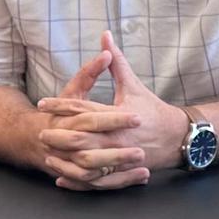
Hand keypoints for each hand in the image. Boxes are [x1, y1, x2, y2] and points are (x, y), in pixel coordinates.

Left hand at [37, 31, 188, 188]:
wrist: (177, 136)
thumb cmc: (153, 109)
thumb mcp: (133, 85)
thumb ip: (117, 62)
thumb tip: (105, 37)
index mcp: (119, 115)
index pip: (84, 109)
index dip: (61, 105)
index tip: (43, 103)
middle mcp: (118, 137)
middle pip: (80, 139)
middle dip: (58, 136)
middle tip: (41, 131)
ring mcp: (119, 157)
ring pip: (85, 163)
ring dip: (64, 160)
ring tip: (48, 155)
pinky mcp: (121, 172)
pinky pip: (96, 180)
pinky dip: (77, 181)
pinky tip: (62, 178)